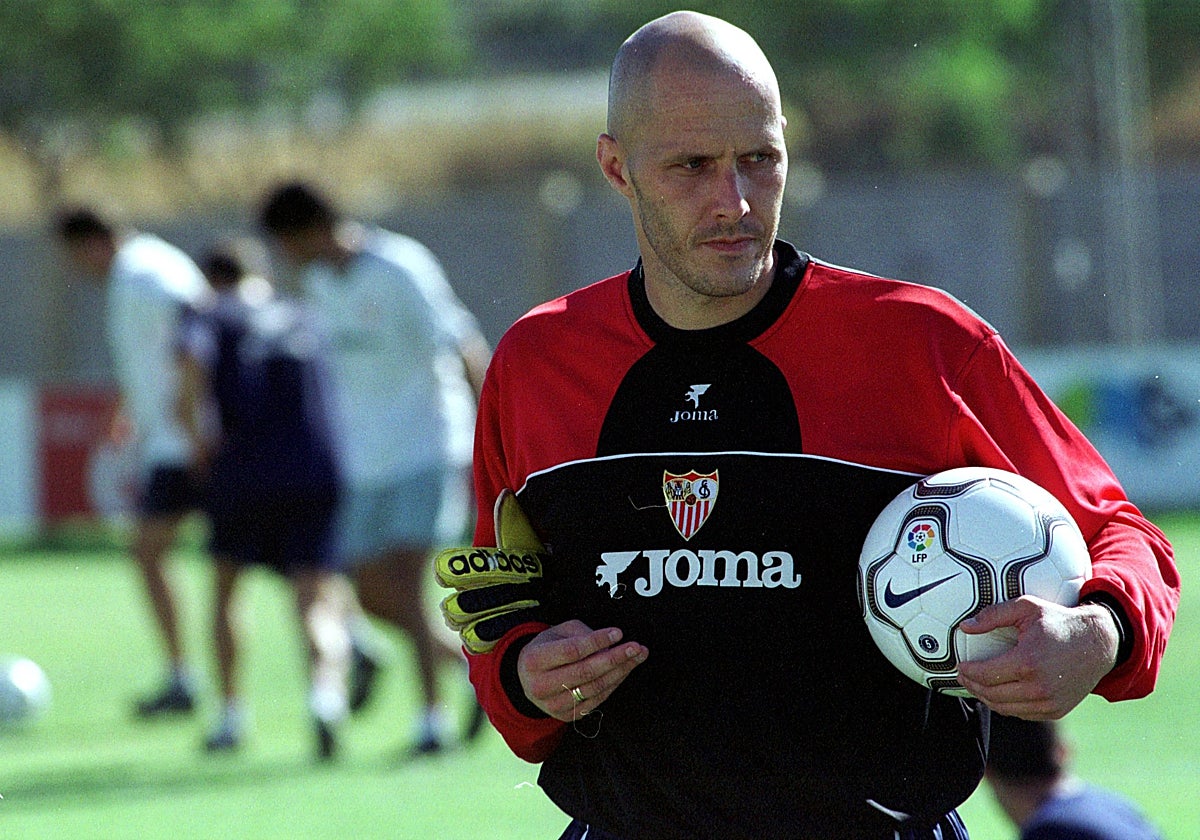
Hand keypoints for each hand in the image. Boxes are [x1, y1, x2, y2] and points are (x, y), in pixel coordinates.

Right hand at [518, 620, 647, 720]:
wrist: (527, 678)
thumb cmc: (547, 649)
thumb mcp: (557, 633)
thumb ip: (582, 634)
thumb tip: (612, 642)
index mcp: (534, 660)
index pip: (572, 651)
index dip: (597, 642)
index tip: (618, 633)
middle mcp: (540, 685)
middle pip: (586, 672)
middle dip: (616, 658)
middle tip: (636, 647)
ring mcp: (553, 704)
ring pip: (594, 688)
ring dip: (620, 671)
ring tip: (637, 657)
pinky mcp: (566, 715)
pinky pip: (597, 699)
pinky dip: (614, 684)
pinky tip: (624, 670)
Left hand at [956, 596, 1119, 718]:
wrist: (1098, 643)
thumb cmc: (1059, 622)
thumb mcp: (1027, 607)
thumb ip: (993, 615)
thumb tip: (965, 627)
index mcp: (1027, 662)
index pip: (984, 675)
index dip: (967, 671)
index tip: (960, 664)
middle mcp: (1038, 688)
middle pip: (990, 694)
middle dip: (972, 685)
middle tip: (964, 675)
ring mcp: (1048, 703)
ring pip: (1004, 708)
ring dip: (986, 697)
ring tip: (978, 684)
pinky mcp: (1056, 711)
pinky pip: (1021, 713)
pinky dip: (1006, 704)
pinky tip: (999, 691)